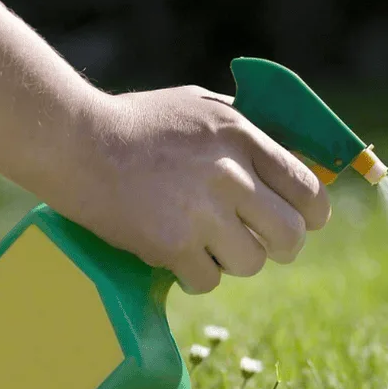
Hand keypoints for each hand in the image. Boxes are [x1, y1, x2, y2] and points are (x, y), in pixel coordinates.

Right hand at [63, 86, 331, 293]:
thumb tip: (296, 160)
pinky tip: (176, 254)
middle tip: (262, 244)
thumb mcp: (202, 108)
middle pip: (291, 235)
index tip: (307, 222)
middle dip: (282, 246)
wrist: (73, 141)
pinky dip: (195, 275)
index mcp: (243, 136)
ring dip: (233, 260)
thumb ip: (249, 132)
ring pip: (252, 262)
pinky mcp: (171, 244)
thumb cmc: (139, 123)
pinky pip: (208, 280)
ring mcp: (202, 211)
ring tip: (207, 243)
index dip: (314, 213)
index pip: (307, 188)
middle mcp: (230, 174)